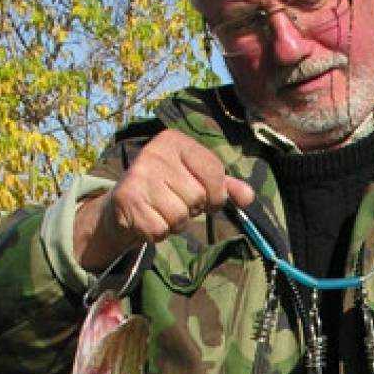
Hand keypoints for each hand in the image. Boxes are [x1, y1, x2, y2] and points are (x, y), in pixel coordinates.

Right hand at [75, 131, 255, 269]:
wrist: (124, 205)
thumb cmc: (167, 190)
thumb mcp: (198, 181)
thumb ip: (225, 187)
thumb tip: (249, 197)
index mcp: (174, 141)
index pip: (214, 172)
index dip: (217, 194)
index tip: (207, 198)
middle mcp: (154, 153)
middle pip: (198, 196)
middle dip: (192, 209)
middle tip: (174, 201)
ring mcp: (138, 176)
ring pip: (180, 216)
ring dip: (176, 223)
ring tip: (161, 210)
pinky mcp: (127, 200)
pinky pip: (161, 230)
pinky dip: (159, 233)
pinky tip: (149, 219)